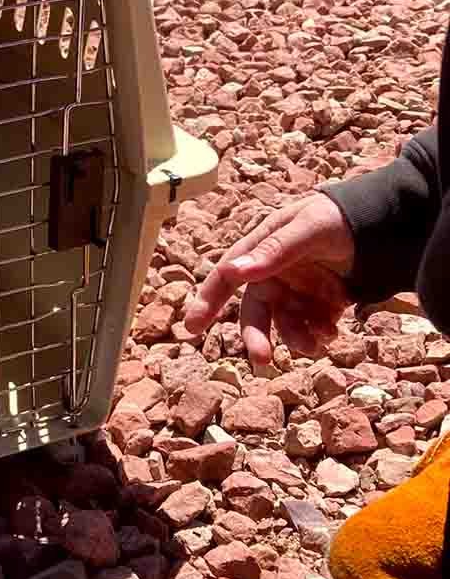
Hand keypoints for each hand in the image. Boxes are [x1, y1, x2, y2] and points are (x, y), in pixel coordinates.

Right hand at [183, 193, 355, 364]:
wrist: (386, 224)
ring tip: (319, 342)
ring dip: (297, 338)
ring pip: (286, 324)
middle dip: (257, 337)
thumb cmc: (339, 217)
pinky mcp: (322, 303)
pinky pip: (312, 327)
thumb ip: (274, 251)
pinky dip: (320, 334)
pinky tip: (333, 332)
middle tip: (262, 360)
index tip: (191, 328)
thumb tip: (235, 272)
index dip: (207, 301)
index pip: (226, 277)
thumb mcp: (308, 228)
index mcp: (261, 250)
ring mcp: (298, 290)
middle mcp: (274, 274)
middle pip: (256, 311)